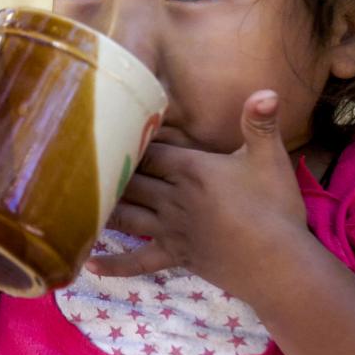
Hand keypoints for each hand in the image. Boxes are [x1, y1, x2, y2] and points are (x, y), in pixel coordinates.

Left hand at [86, 90, 311, 294]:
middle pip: (132, 180)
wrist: (280, 263)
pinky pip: (138, 262)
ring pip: (127, 215)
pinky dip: (114, 264)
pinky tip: (88, 264)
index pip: (150, 152)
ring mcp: (171, 230)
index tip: (107, 131)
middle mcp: (173, 198)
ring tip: (74, 200)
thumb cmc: (276, 208)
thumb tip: (266, 89)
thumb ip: (261, 124)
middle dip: (110, 171)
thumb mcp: (271, 160)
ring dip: (103, 207)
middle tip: (80, 162)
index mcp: (191, 170)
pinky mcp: (175, 256)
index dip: (130, 142)